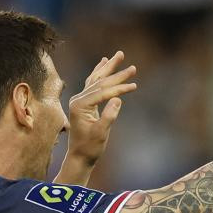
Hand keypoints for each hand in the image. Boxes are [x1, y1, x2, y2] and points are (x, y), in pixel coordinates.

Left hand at [66, 51, 137, 165]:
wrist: (80, 156)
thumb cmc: (90, 147)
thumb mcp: (101, 134)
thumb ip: (108, 116)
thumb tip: (118, 99)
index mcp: (80, 105)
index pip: (102, 92)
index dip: (119, 88)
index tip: (134, 85)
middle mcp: (78, 99)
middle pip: (100, 82)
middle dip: (117, 73)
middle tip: (132, 66)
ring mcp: (80, 99)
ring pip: (96, 79)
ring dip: (109, 68)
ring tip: (118, 55)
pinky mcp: (84, 102)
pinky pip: (93, 83)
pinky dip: (100, 73)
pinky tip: (104, 63)